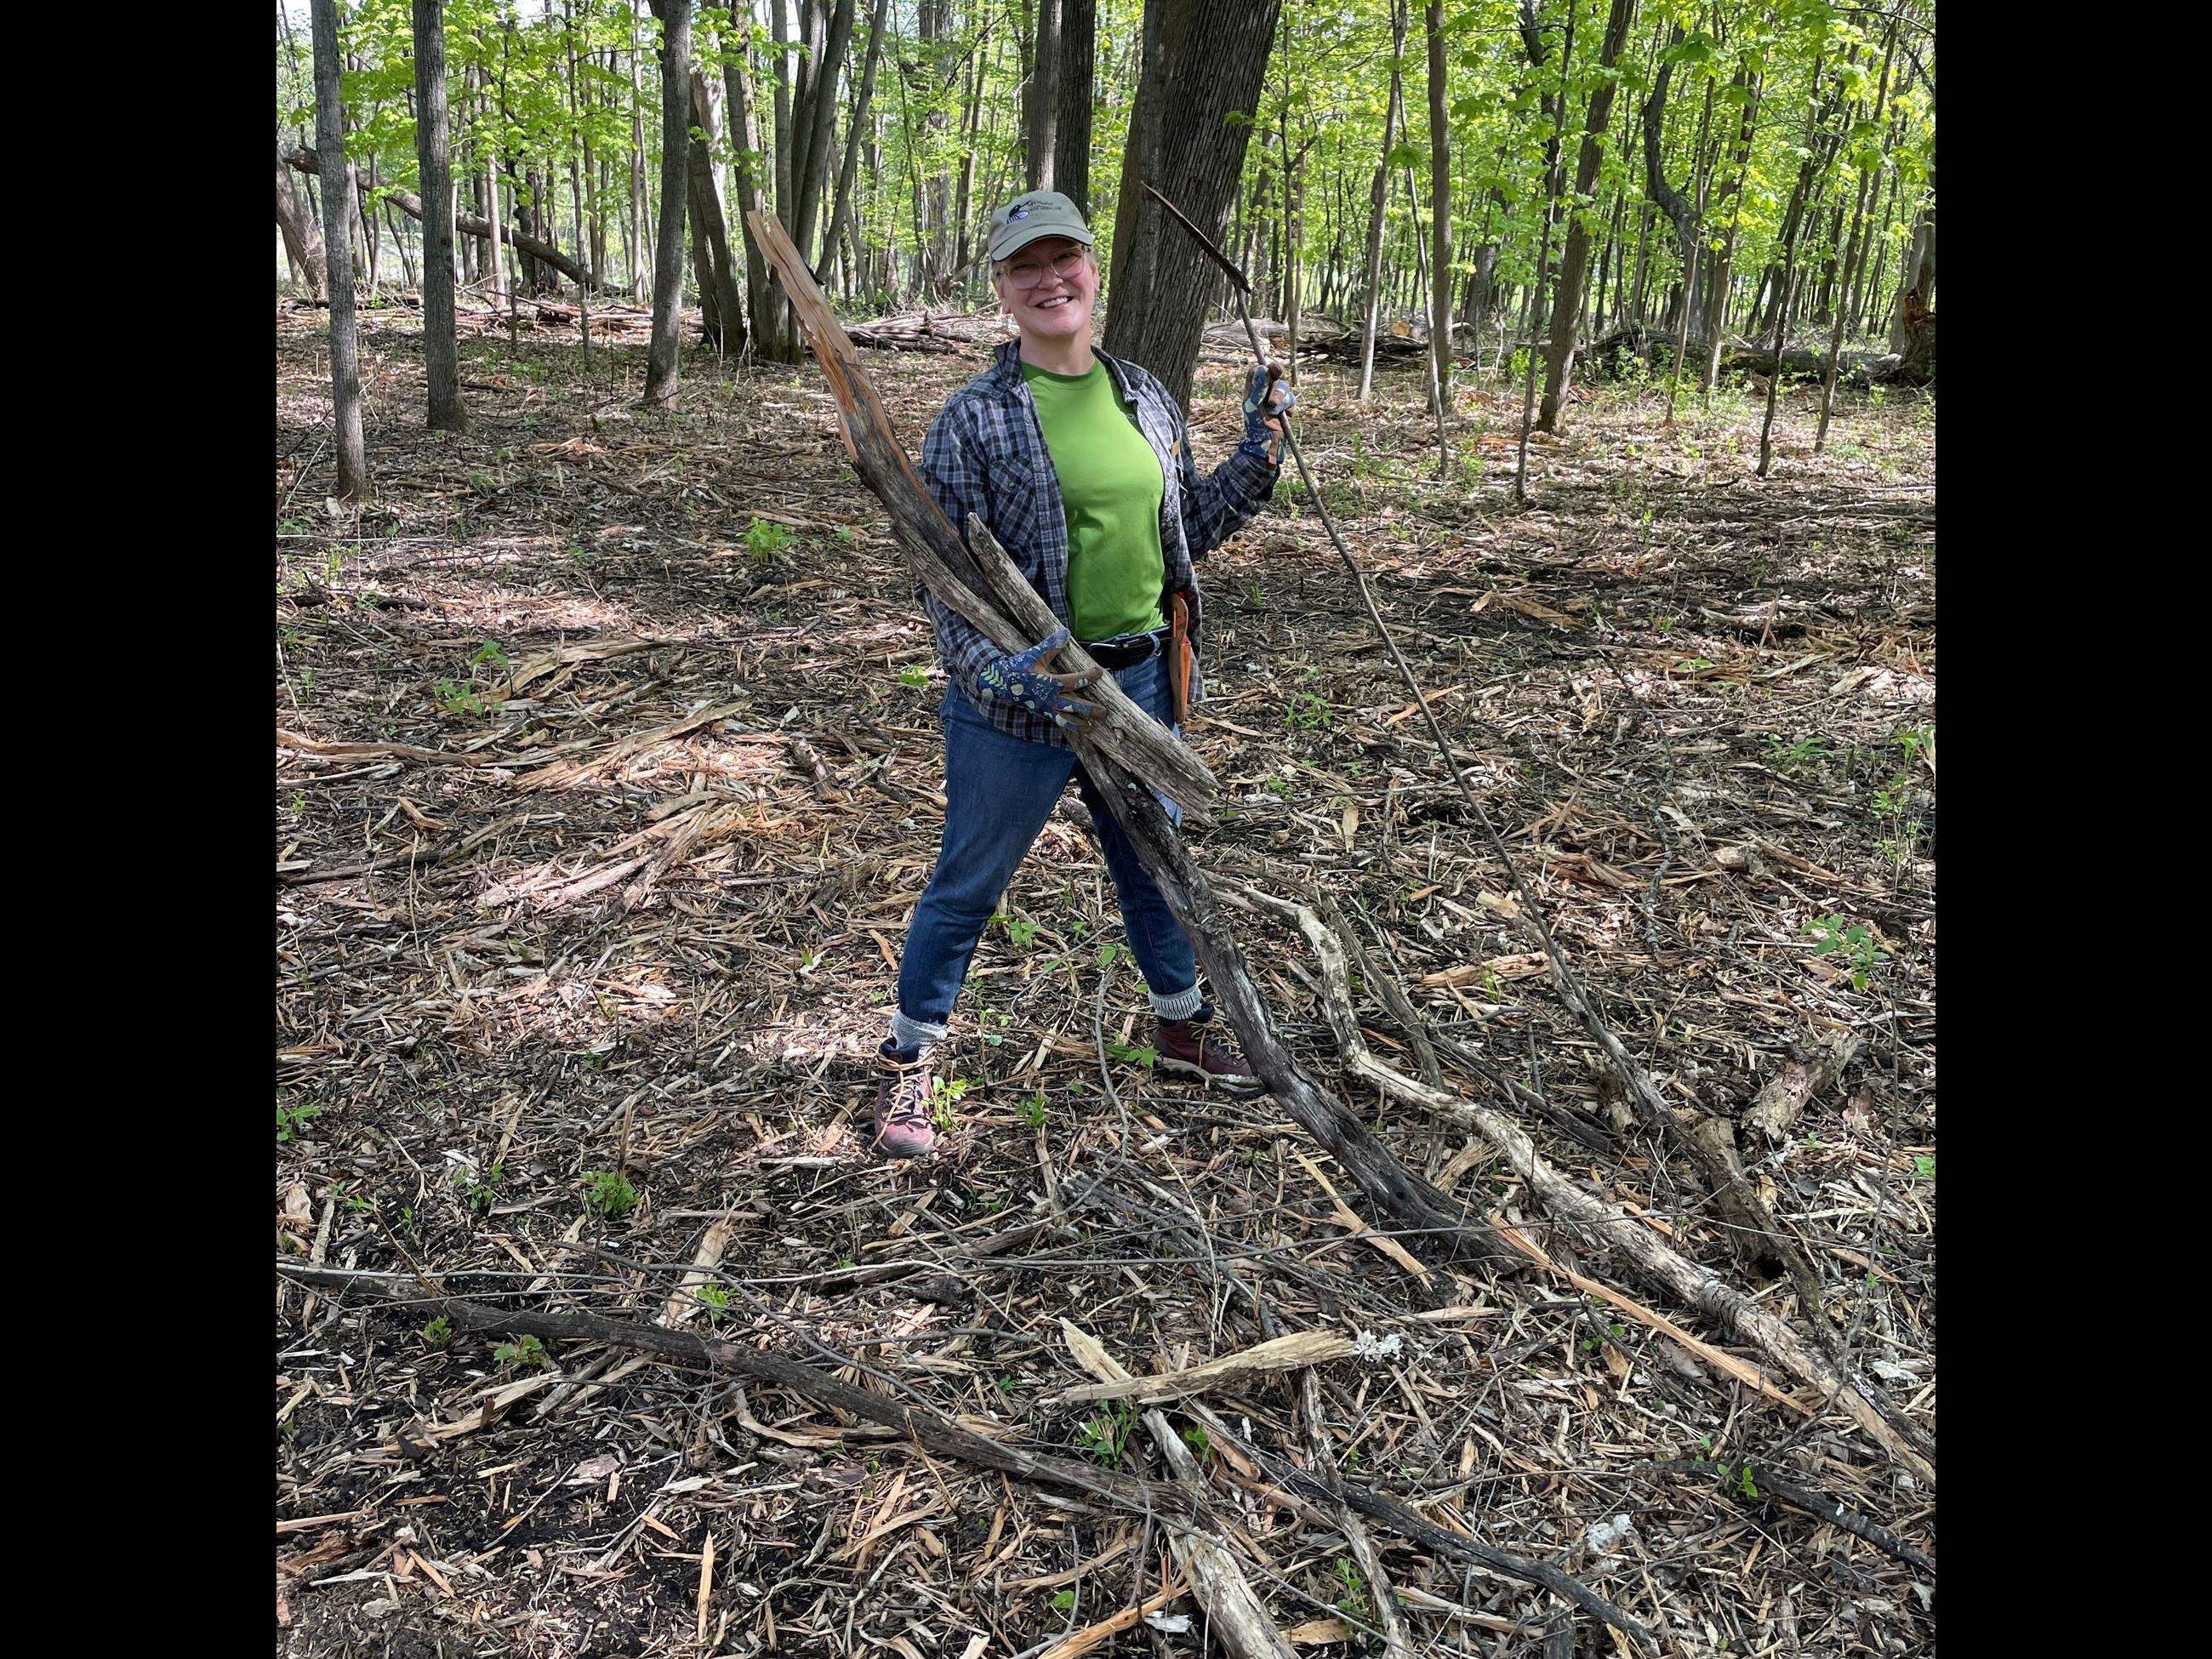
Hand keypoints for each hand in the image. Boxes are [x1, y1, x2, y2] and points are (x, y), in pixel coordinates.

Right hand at [976, 626, 1103, 729]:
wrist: (1002, 683)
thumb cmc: (1020, 667)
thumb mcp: (1034, 655)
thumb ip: (1051, 645)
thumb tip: (1065, 632)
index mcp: (1050, 683)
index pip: (1074, 681)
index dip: (1088, 677)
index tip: (1100, 672)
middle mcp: (1050, 698)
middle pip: (1074, 706)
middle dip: (1089, 710)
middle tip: (1103, 711)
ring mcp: (1047, 708)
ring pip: (1067, 720)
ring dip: (1081, 725)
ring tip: (1093, 728)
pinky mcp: (1044, 713)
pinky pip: (1060, 723)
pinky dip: (1070, 728)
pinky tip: (1080, 731)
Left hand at [1241, 362, 1295, 460]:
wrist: (1266, 443)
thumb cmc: (1255, 425)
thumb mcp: (1253, 405)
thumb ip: (1257, 388)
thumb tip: (1263, 369)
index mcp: (1253, 388)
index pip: (1258, 371)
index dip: (1263, 367)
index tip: (1266, 368)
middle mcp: (1266, 390)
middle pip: (1274, 372)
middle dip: (1276, 372)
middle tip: (1277, 370)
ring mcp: (1278, 396)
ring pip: (1283, 385)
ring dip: (1279, 394)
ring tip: (1273, 406)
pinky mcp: (1287, 405)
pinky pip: (1290, 398)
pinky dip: (1285, 404)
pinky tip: (1279, 414)